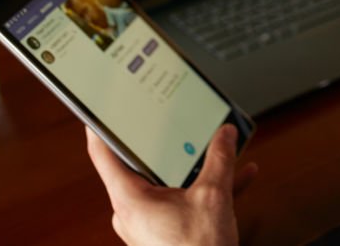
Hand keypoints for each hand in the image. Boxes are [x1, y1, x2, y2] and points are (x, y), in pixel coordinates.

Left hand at [86, 124, 257, 245]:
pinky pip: (185, 201)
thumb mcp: (213, 196)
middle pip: (142, 166)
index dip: (101, 126)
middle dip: (168, 143)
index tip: (100, 107)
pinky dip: (207, 188)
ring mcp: (149, 225)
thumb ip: (219, 159)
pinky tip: (239, 176)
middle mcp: (133, 212)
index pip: (104, 153)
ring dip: (196, 166)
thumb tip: (224, 134)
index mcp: (130, 199)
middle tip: (176, 120)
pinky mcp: (167, 234)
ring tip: (219, 148)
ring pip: (169, 184)